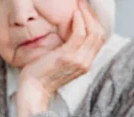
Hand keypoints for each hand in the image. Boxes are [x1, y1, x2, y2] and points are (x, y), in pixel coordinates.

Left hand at [16, 0, 105, 116]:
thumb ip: (70, 54)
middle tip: (83, 4)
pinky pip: (79, 33)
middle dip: (92, 16)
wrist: (34, 90)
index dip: (95, 24)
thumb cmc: (42, 76)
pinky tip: (73, 14)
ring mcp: (78, 60)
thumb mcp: (61, 64)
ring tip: (79, 5)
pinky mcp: (67, 56)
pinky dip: (78, 21)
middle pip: (99, 34)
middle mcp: (85, 63)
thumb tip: (70, 38)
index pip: (99, 40)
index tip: (86, 12)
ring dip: (86, 15)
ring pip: (92, 32)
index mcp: (85, 65)